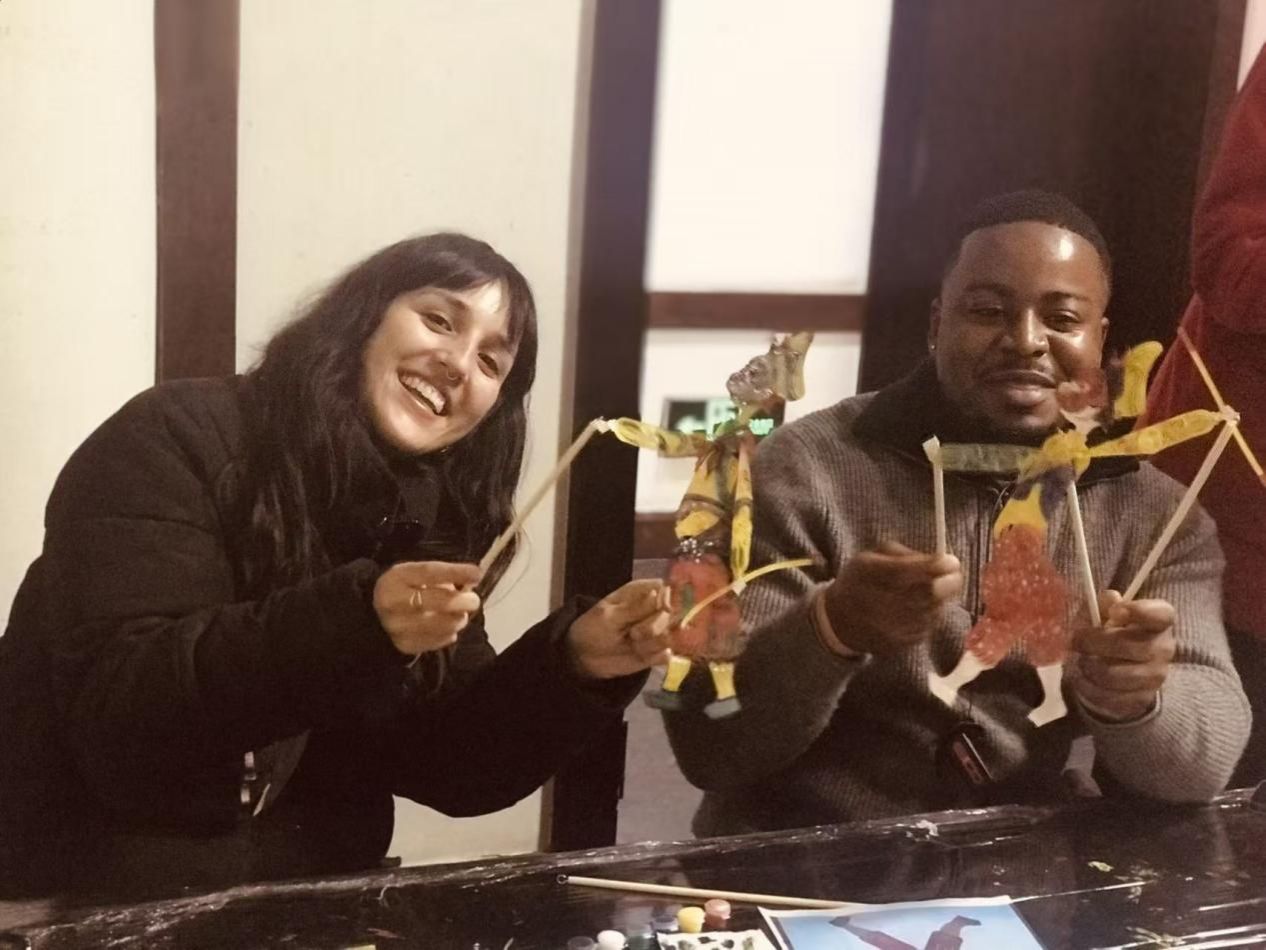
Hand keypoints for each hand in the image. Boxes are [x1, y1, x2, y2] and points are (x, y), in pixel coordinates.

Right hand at [373, 561, 481, 656]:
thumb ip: (442, 575)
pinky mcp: (405, 646)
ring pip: (444, 625)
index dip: (456, 572)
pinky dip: (450, 633)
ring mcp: (398, 627)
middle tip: (473, 600)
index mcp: (397, 578)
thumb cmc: (404, 589)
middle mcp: (394, 603)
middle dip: (463, 601)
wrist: (374, 615)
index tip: (477, 573)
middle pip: (439, 602)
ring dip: (459, 618)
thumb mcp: (415, 574)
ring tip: (459, 613)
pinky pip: (440, 640)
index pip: (430, 572)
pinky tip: (446, 625)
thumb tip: (472, 579)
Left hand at [566, 579, 671, 678]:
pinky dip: (654, 656)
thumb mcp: (608, 616)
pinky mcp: (657, 651)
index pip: (667, 588)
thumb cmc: (593, 628)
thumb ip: (634, 607)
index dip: (668, 598)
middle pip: (673, 614)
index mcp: (642, 592)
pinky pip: (667, 654)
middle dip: (653, 627)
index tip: (662, 608)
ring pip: (671, 635)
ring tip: (632, 643)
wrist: (584, 656)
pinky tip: (640, 655)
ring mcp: (658, 631)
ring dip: (651, 643)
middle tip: (633, 633)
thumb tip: (658, 593)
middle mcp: (654, 609)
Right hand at [822, 540, 961, 654]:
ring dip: (939, 600)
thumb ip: (905, 556)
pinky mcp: (900, 643)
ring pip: (933, 610)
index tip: (952, 561)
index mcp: (868, 573)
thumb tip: (943, 561)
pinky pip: (927, 626)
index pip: (910, 570)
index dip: (936, 566)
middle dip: (948, 583)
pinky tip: (920, 608)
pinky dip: (930, 615)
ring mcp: (890, 627)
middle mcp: (878, 602)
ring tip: (931, 591)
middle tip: (954, 576)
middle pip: (929, 593)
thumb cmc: (860, 581)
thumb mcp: (871, 558)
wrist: (839, 621)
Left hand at [1071, 590, 1174, 721]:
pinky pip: (1108, 695)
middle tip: (1076, 641)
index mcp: (1159, 622)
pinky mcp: (1142, 698)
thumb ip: (1104, 604)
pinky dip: (1089, 687)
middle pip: (1126, 644)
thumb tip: (1111, 598)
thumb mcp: (1103, 615)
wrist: (1119, 674)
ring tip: (1082, 660)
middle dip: (1092, 642)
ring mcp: (1156, 676)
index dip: (1140, 611)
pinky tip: (1085, 679)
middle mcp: (1164, 648)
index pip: (1161, 614)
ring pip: (1112, 673)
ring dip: (1088, 666)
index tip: (1116, 610)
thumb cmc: (1109, 635)